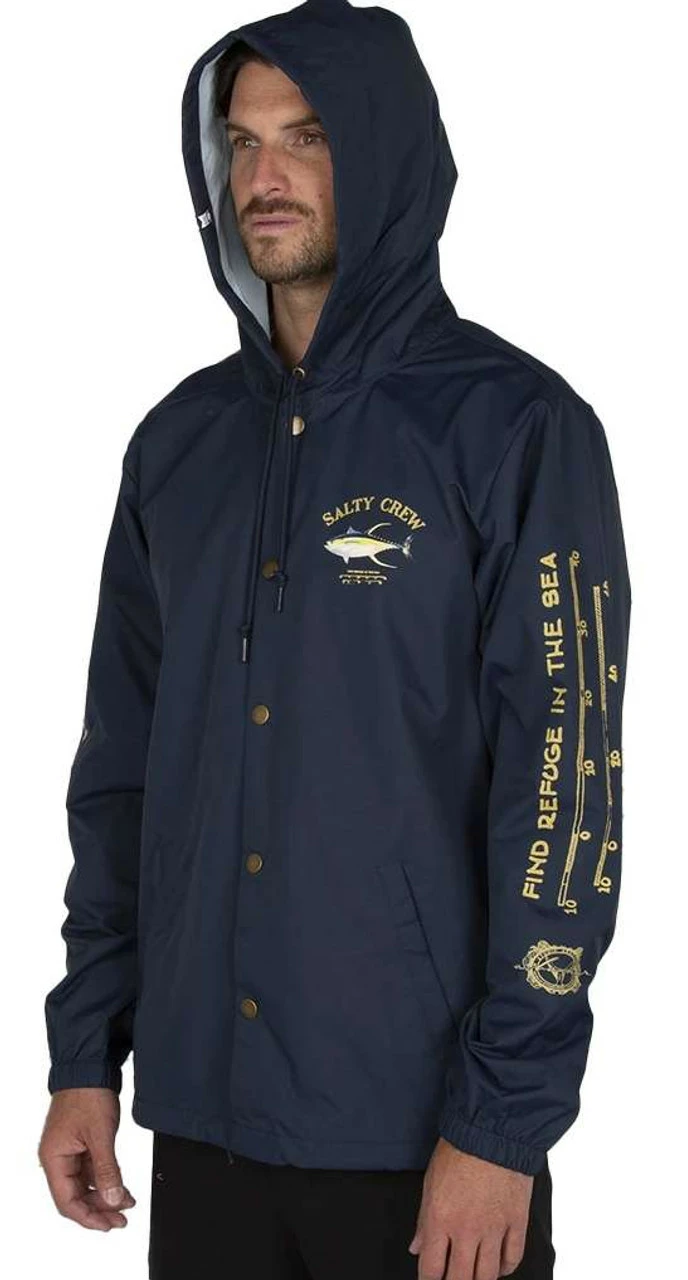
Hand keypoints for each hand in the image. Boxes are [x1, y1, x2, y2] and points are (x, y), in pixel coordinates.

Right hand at [37, 1087, 135, 1230]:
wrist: (90, 1067)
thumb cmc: (87, 1094)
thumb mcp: (101, 1135)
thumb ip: (107, 1170)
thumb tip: (114, 1200)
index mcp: (54, 1159)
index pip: (67, 1201)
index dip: (88, 1217)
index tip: (108, 1225)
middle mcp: (57, 1159)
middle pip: (75, 1197)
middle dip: (99, 1210)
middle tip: (121, 1220)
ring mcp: (68, 1152)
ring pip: (84, 1186)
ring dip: (105, 1196)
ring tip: (126, 1204)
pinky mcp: (80, 1145)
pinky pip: (90, 1171)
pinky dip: (106, 1181)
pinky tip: (120, 1188)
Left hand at [408, 1137, 533, 1278]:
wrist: (492, 1129)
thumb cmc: (457, 1150)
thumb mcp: (430, 1182)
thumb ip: (423, 1221)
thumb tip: (417, 1247)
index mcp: (439, 1220)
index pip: (431, 1270)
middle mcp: (466, 1230)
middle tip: (453, 1279)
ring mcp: (494, 1228)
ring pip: (487, 1276)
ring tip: (474, 1276)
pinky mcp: (517, 1222)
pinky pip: (512, 1258)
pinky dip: (505, 1268)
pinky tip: (498, 1266)